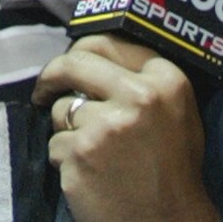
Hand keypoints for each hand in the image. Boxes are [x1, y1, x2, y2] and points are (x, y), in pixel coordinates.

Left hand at [34, 41, 215, 221]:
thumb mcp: (177, 115)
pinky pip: (55, 145)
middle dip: (52, 74)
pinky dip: (65, 161)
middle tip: (44, 88)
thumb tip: (95, 54)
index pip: (108, 44)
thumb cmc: (173, 174)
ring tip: (94, 156)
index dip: (85, 53)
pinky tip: (89, 177)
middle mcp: (137, 97)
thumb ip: (145, 79)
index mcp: (166, 82)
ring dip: (67, 130)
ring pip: (61, 110)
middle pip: (73, 63)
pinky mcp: (81, 154)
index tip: (74, 63)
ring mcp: (106, 126)